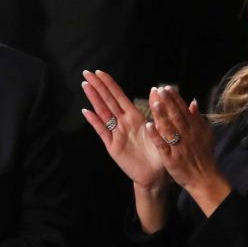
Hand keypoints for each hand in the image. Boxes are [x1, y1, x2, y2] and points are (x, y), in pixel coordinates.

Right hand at [81, 70, 167, 190]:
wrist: (155, 174)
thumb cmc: (160, 152)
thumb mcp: (162, 128)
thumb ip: (157, 110)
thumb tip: (156, 89)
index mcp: (135, 117)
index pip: (119, 96)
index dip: (109, 84)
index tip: (100, 72)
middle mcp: (123, 123)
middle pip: (107, 101)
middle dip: (97, 86)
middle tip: (86, 72)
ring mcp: (116, 134)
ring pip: (103, 113)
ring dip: (94, 99)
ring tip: (85, 86)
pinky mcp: (112, 146)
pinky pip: (102, 132)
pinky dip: (94, 121)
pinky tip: (86, 111)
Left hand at [148, 86, 231, 215]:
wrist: (204, 178)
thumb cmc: (203, 156)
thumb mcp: (205, 135)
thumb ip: (198, 118)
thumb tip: (193, 101)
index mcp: (195, 128)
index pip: (184, 110)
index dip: (175, 98)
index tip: (166, 88)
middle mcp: (187, 135)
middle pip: (176, 116)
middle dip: (168, 102)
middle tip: (159, 90)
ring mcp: (179, 146)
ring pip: (169, 129)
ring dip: (162, 115)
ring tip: (154, 103)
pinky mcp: (172, 158)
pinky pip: (163, 146)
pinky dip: (156, 136)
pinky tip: (148, 126)